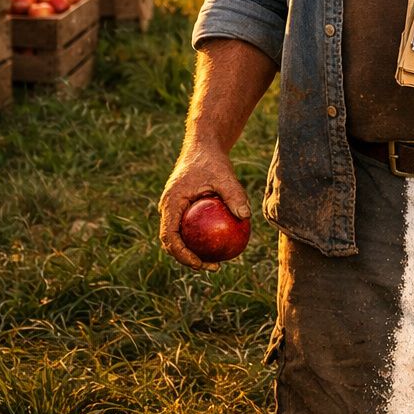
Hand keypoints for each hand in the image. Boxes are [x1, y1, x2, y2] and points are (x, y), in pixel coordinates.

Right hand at [159, 144, 249, 270]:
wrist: (203, 146)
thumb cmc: (212, 160)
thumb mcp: (225, 176)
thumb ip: (233, 195)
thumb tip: (245, 216)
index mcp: (171, 203)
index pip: (170, 237)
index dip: (182, 255)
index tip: (200, 263)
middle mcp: (168, 208)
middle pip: (172, 242)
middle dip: (188, 259)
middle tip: (212, 267)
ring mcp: (173, 208)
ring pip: (178, 237)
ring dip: (192, 251)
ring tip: (216, 262)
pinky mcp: (182, 208)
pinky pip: (188, 228)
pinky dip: (200, 238)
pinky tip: (221, 245)